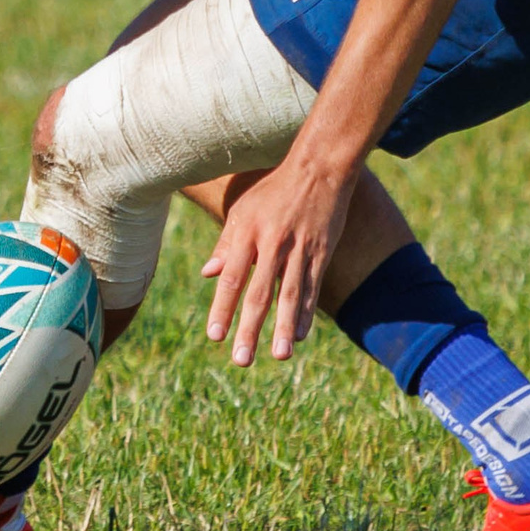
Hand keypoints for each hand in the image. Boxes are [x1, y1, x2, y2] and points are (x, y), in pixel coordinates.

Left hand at [199, 158, 357, 365]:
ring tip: (278, 357)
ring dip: (283, 328)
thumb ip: (226, 244)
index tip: (214, 336)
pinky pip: (311, 287)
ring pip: (289, 295)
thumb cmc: (272, 190)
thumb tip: (208, 274)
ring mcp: (299, 249)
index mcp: (248, 232)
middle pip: (259, 293)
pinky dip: (306, 312)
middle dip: (249, 329)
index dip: (223, 308)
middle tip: (241, 360)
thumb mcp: (243, 210)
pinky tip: (300, 335)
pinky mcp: (321, 252)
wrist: (318, 169)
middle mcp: (273, 243)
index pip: (232, 278)